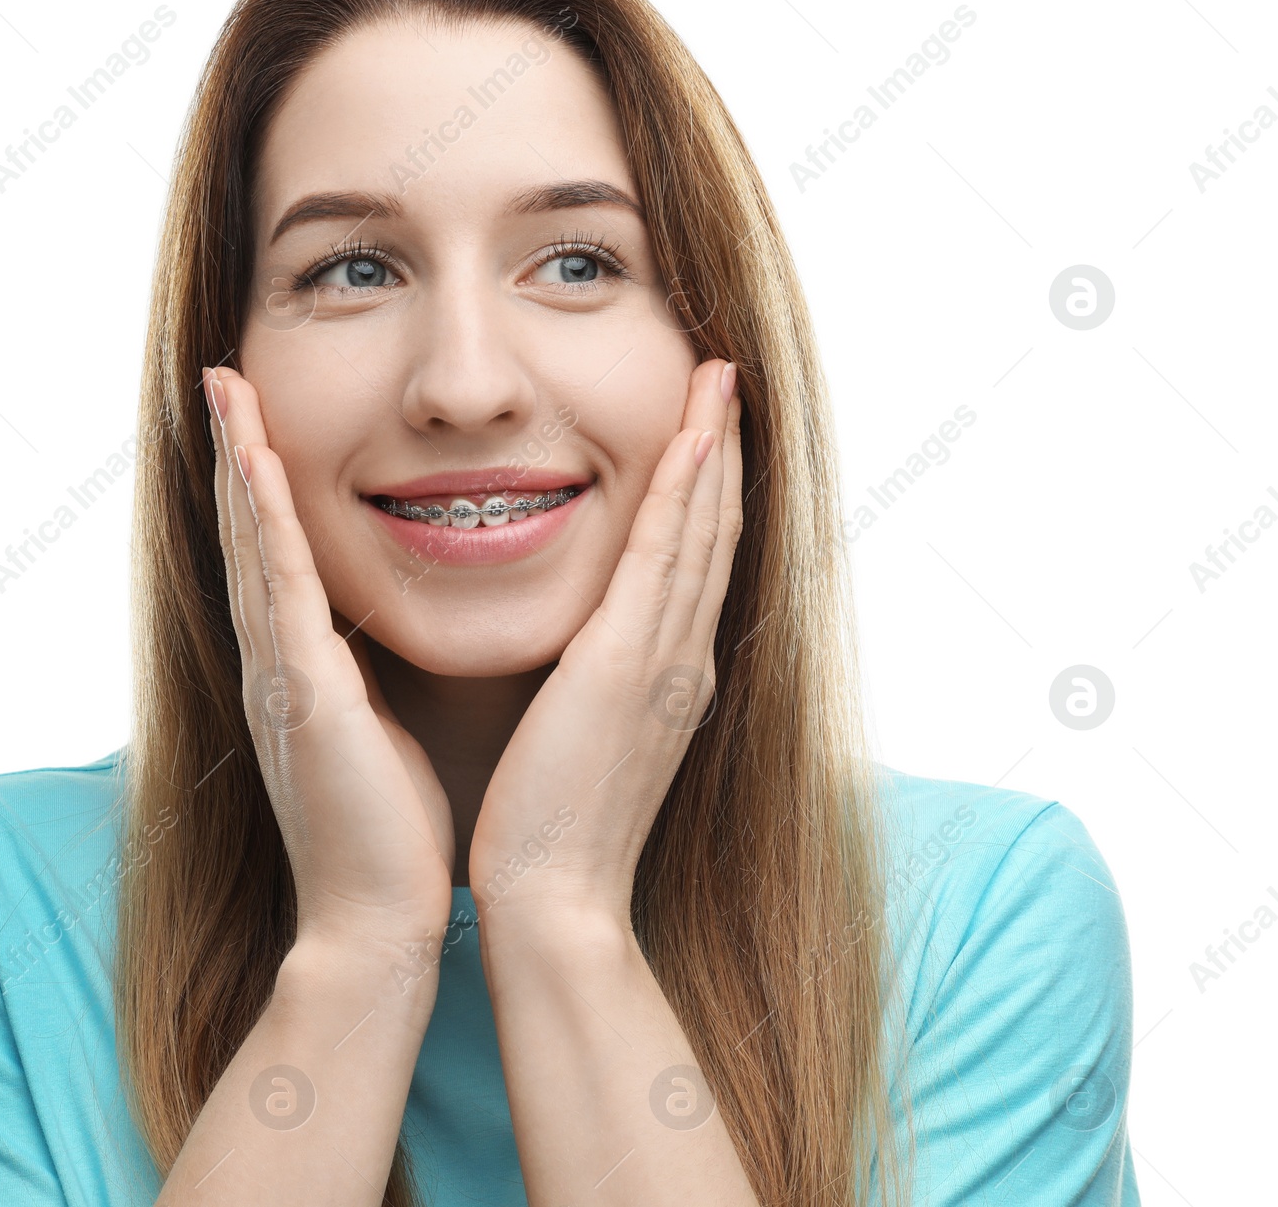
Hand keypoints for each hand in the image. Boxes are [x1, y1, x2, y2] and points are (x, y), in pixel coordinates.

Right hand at [202, 365, 456, 951]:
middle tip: (224, 378)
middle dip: (236, 453)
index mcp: (300, 669)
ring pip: (253, 542)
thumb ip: (372, 678)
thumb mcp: (382, 730)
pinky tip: (255, 457)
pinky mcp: (302, 690)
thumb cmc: (391, 832)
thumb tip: (394, 637)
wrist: (374, 920)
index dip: (262, 486)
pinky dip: (262, 515)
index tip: (258, 418)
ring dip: (239, 460)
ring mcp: (280, 672)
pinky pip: (279, 583)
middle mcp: (276, 660)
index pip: (275, 556)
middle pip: (250, 534)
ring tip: (226, 387)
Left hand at [466, 358, 743, 928]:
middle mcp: (683, 659)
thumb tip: (585, 650)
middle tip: (723, 377)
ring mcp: (665, 661)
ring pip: (701, 531)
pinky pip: (663, 561)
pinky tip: (689, 439)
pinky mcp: (627, 667)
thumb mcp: (586, 737)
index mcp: (670, 674)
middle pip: (714, 531)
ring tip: (716, 380)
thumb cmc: (553, 826)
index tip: (703, 426)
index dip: (705, 489)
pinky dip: (682, 496)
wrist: (554, 900)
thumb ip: (596, 684)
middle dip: (721, 450)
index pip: (695, 560)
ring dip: (712, 450)